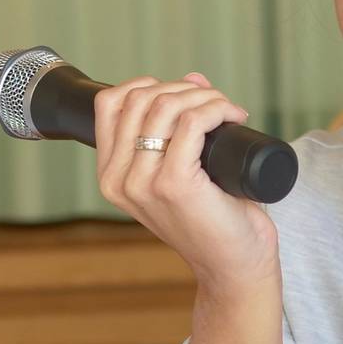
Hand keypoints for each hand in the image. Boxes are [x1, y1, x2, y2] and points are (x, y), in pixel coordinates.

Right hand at [95, 73, 277, 295]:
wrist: (232, 265)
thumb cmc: (212, 219)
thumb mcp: (179, 169)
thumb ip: (176, 128)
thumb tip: (191, 79)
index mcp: (110, 175)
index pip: (109, 103)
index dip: (146, 85)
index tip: (180, 94)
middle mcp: (118, 180)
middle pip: (139, 98)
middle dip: (182, 88)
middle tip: (215, 103)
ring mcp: (142, 183)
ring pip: (165, 106)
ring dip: (203, 96)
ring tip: (226, 109)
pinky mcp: (174, 184)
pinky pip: (191, 123)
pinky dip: (216, 108)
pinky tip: (233, 115)